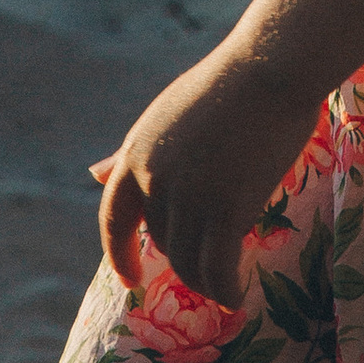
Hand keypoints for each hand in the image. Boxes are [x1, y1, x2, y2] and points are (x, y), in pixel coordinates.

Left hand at [91, 45, 320, 306]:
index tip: (129, 278)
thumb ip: (133, 154)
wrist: (270, 67)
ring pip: (189, 262)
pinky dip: (225, 289)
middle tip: (216, 260)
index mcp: (137, 151)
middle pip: (162, 242)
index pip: (113, 217)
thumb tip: (93, 174)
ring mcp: (188, 195)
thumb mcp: (168, 117)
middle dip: (186, 257)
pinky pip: (217, 269)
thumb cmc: (229, 85)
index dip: (118, 252)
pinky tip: (237, 295)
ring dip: (208, 282)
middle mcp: (154, 178)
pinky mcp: (225, 209)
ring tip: (228, 288)